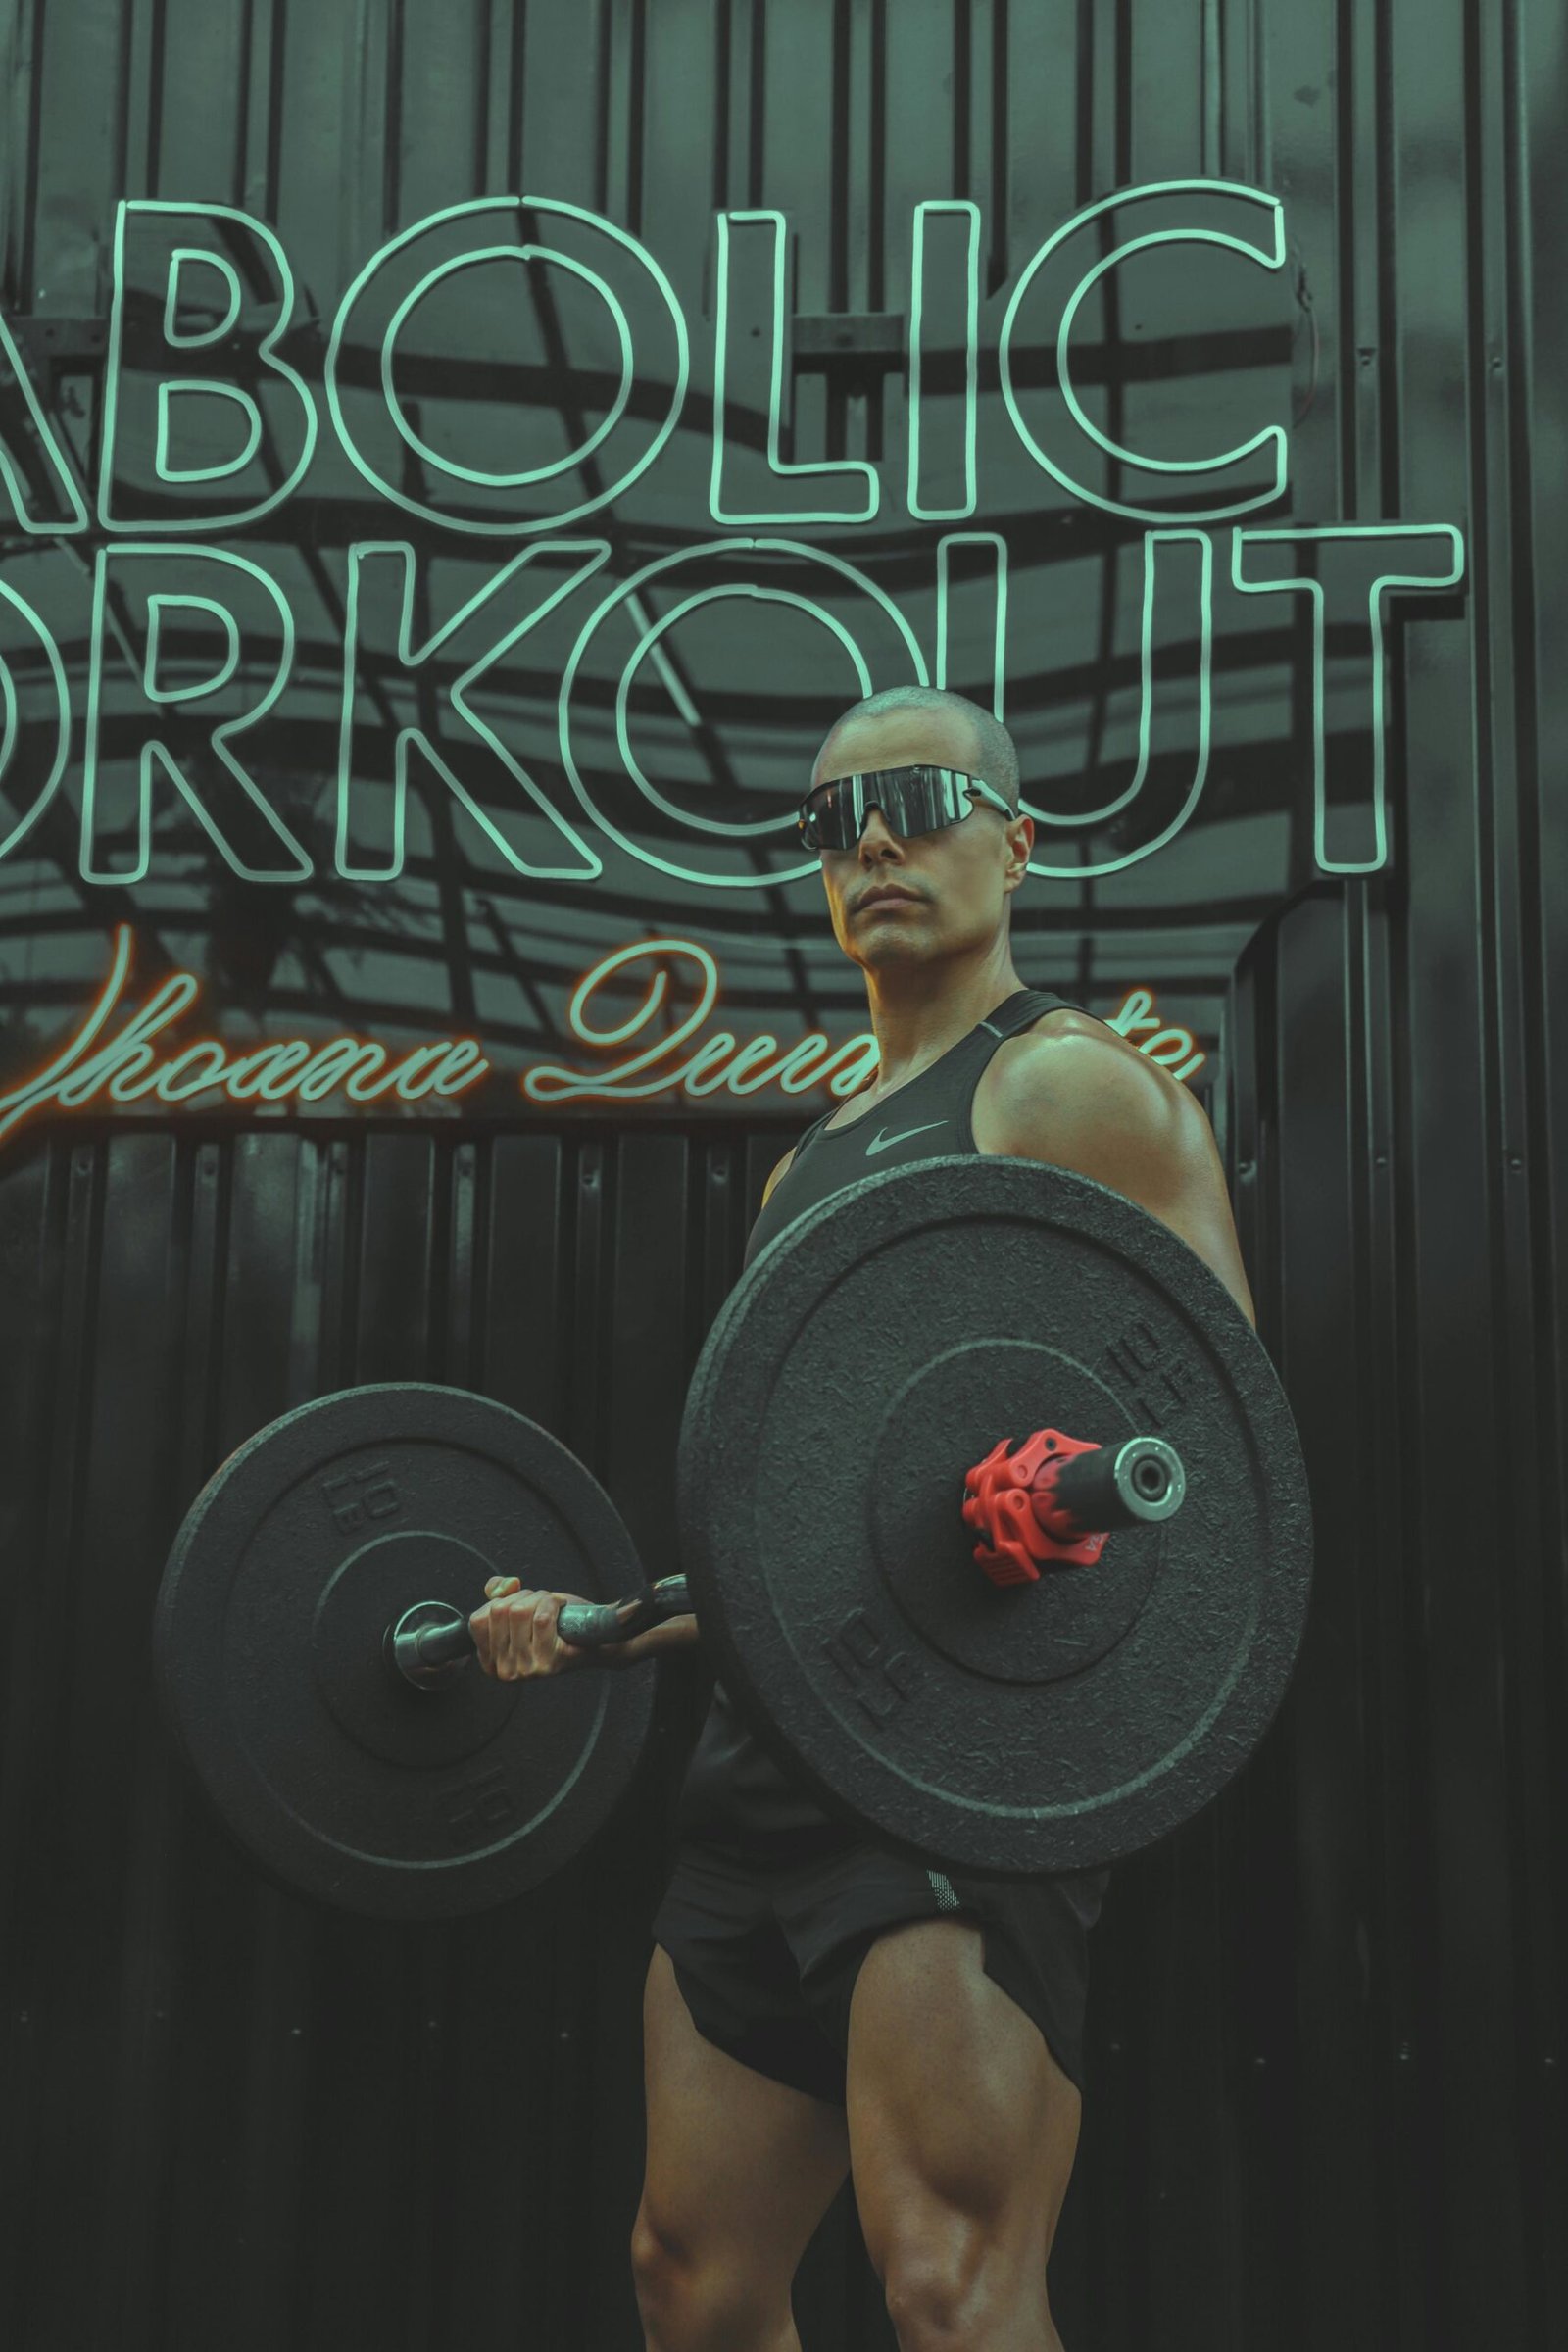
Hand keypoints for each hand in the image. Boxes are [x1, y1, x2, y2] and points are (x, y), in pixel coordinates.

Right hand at [468, 1575, 590, 1678]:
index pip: (478, 1620)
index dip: (500, 1602)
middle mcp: (504, 1671)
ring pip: (520, 1612)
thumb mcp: (519, 1605)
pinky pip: (541, 1618)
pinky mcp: (546, 1663)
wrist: (593, 1640)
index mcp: (491, 1662)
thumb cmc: (556, 1624)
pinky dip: (553, 1603)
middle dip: (523, 1596)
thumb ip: (498, 1593)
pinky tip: (560, 1608)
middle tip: (539, 1602)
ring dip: (539, 1598)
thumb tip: (502, 1587)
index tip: (519, 1605)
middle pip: (499, 1612)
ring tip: (550, 1605)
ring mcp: (525, 1670)